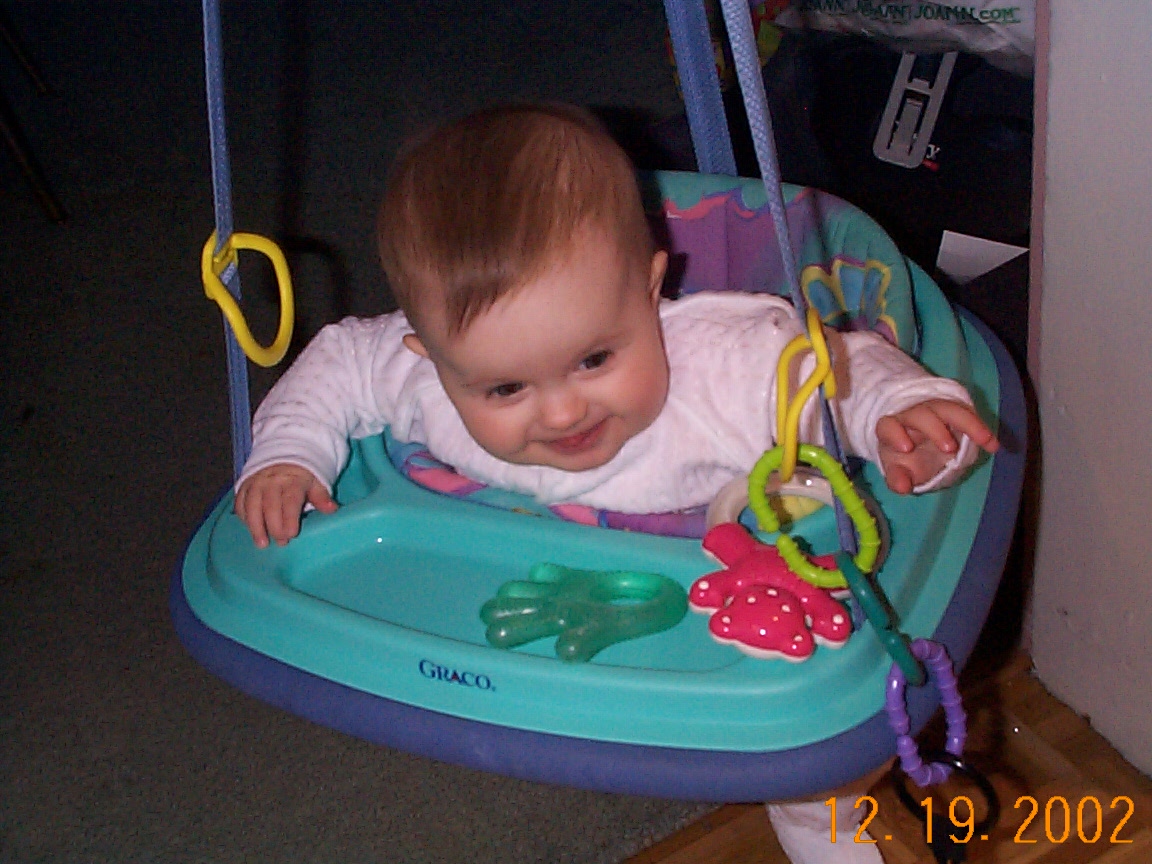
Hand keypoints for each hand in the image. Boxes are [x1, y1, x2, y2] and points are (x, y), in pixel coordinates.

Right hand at [234, 463, 337, 547]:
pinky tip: (250, 529)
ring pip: (251, 505)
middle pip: (270, 505)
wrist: (282, 458)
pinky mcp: (244, 486)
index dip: (290, 517)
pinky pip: (240, 502)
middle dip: (274, 526)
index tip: (292, 534)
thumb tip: (332, 509)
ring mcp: (256, 483)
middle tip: (281, 542)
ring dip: (255, 526)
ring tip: (262, 543)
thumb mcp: (315, 483)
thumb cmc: (301, 478)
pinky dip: (244, 517)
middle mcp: (271, 480)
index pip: (290, 500)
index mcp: (292, 480)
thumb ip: (321, 497)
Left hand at [876, 399, 999, 493]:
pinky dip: (980, 428)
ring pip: (948, 408)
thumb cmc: (905, 458)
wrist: (919, 444)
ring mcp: (934, 409)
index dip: (895, 434)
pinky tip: (992, 445)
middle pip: (921, 414)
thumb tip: (903, 487)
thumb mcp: (899, 469)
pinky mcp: (953, 409)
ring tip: (983, 440)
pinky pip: (967, 414)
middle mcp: (912, 415)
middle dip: (935, 428)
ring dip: (966, 422)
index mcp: (892, 429)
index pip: (888, 426)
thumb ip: (897, 478)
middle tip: (949, 448)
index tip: (907, 448)